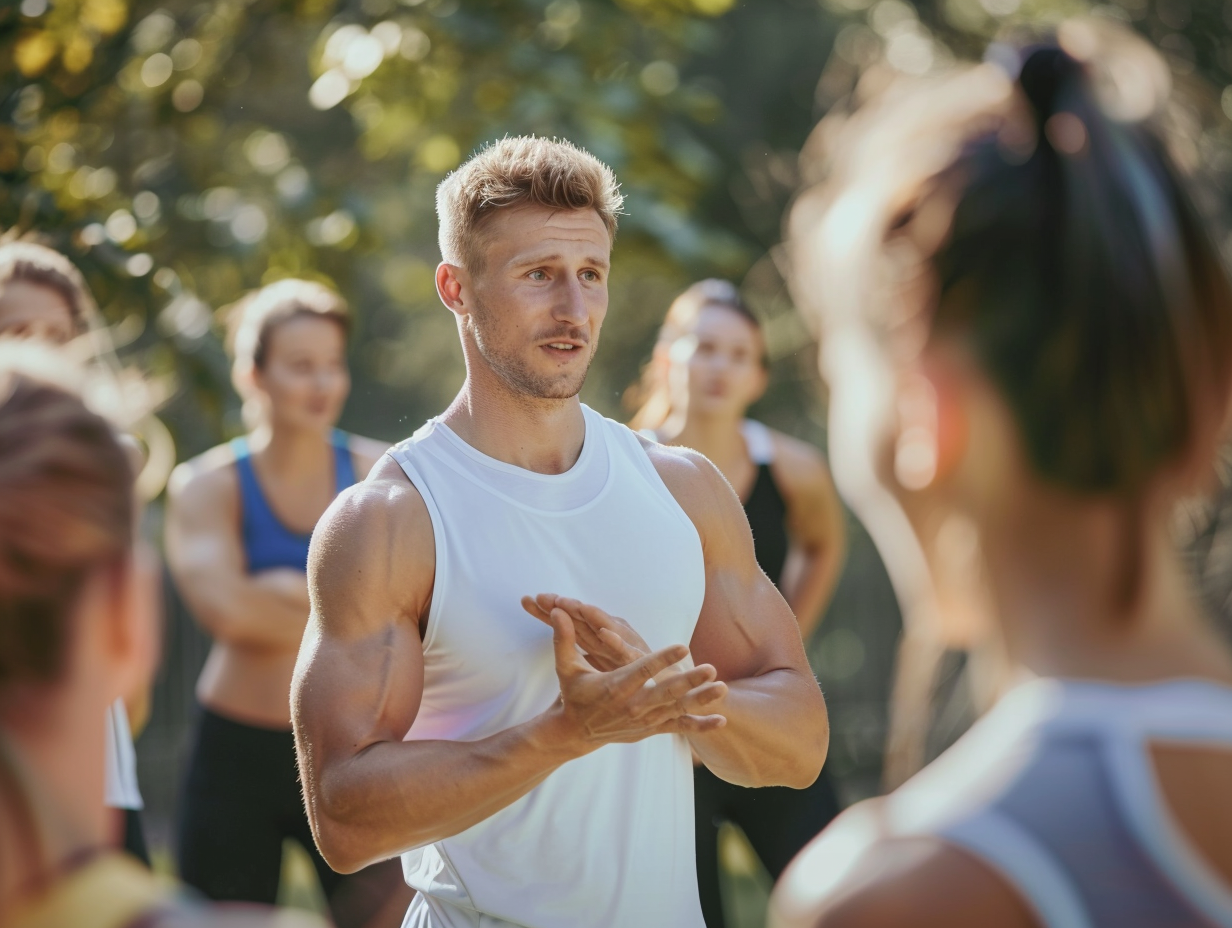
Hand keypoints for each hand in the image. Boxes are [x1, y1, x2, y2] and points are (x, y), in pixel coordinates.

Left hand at [521, 594, 650, 671]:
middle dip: (564, 606)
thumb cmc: (628, 670)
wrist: (665, 685)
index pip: (567, 621)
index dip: (547, 611)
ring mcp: (624, 646)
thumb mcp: (594, 658)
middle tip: (545, 597)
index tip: (525, 600)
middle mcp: (609, 636)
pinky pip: (626, 651)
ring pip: (604, 628)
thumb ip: (571, 645)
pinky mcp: (639, 660)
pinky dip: (616, 641)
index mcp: (595, 638)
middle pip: (582, 619)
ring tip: (573, 606)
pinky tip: (605, 634)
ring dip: (590, 616)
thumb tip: (551, 629)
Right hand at [543, 606, 725, 747]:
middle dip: (689, 682)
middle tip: (711, 669)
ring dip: (701, 700)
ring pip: (677, 709)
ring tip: (723, 689)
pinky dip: (699, 726)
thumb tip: (558, 611)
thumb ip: (564, 638)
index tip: (682, 645)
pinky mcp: (651, 729)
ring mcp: (645, 720)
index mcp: (615, 687)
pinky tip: (721, 722)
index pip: (641, 670)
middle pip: (665, 692)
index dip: (662, 658)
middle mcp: (633, 705)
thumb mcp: (566, 667)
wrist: (576, 731)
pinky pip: (678, 728)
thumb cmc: (574, 693)